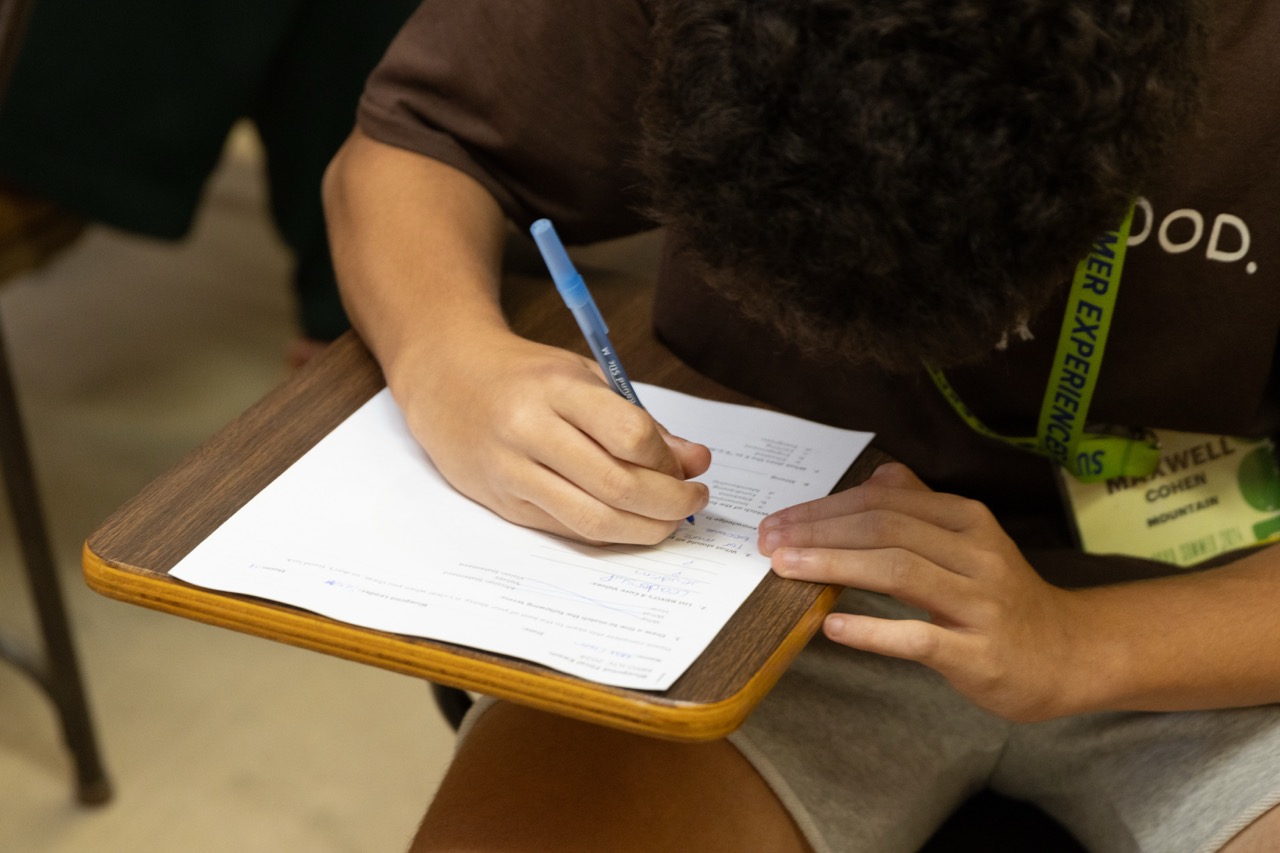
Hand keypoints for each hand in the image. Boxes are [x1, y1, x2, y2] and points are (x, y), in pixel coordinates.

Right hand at [397, 329, 709, 544]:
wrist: (443, 378)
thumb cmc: (521, 374)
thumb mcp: (583, 376)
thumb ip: (637, 420)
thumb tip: (693, 461)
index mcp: (556, 388)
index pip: (630, 435)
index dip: (669, 460)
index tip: (687, 465)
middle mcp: (530, 431)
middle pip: (617, 485)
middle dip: (670, 503)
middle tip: (693, 500)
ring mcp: (512, 472)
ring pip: (592, 520)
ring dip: (644, 528)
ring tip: (669, 519)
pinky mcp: (503, 504)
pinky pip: (568, 529)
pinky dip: (609, 532)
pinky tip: (630, 522)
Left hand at [758, 462, 1091, 721]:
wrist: (1071, 655)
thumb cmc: (1005, 598)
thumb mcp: (971, 541)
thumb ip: (924, 508)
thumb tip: (882, 472)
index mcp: (966, 520)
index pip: (884, 501)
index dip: (825, 509)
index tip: (779, 522)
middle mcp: (975, 553)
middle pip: (885, 529)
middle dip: (819, 532)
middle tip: (769, 544)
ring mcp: (979, 603)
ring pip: (898, 571)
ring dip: (834, 566)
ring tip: (786, 569)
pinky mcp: (978, 653)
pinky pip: (919, 637)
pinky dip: (872, 631)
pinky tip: (832, 628)